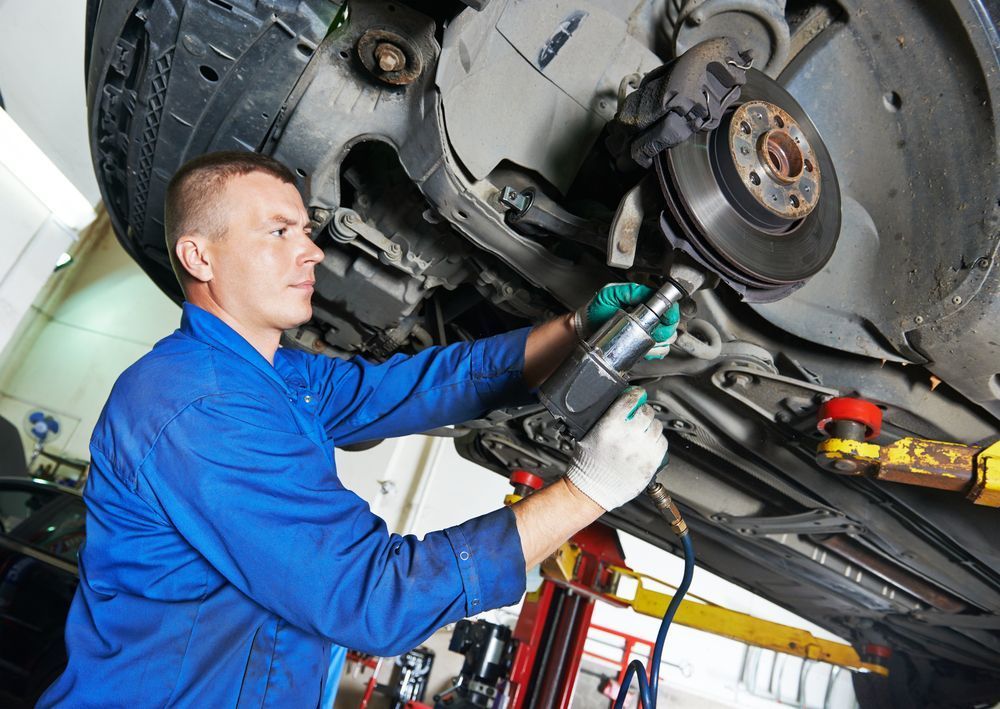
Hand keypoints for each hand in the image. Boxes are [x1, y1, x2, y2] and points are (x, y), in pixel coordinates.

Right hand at [565, 387, 667, 510]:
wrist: (591, 490)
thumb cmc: (587, 463)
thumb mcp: (588, 433)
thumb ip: (606, 417)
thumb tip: (624, 402)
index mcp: (610, 426)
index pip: (631, 399)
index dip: (636, 394)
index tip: (637, 394)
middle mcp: (628, 437)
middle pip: (646, 412)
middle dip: (642, 411)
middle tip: (637, 416)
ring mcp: (642, 451)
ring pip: (657, 427)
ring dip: (651, 426)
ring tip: (641, 432)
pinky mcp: (651, 464)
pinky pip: (663, 444)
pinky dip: (657, 441)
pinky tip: (647, 444)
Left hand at [575, 283, 680, 358]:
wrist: (586, 329)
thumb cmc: (596, 310)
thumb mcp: (610, 294)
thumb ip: (629, 291)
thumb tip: (648, 292)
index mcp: (644, 302)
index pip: (668, 306)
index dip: (671, 313)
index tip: (667, 319)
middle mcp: (648, 317)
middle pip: (671, 325)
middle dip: (666, 330)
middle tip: (654, 332)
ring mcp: (647, 332)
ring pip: (667, 340)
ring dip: (659, 342)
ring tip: (644, 339)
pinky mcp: (642, 345)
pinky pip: (658, 351)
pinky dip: (653, 351)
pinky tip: (642, 348)